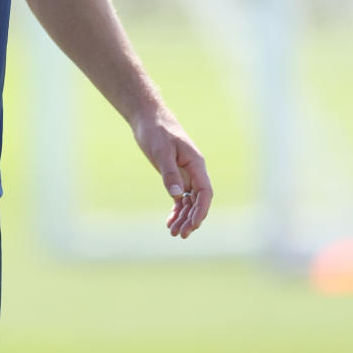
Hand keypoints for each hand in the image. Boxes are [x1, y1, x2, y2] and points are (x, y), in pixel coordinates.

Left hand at [133, 109, 212, 238]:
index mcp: (196, 163)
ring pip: (189, 201)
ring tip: (173, 232)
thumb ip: (169, 173)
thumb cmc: (155, 130)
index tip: (193, 225)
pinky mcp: (175, 174)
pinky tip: (170, 221)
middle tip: (179, 235)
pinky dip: (176, 209)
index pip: (205, 192)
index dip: (201, 210)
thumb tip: (177, 196)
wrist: (147, 117)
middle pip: (198, 200)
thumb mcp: (160, 151)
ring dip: (183, 217)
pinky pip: (180, 196)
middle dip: (191, 218)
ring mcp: (185, 173)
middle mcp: (194, 170)